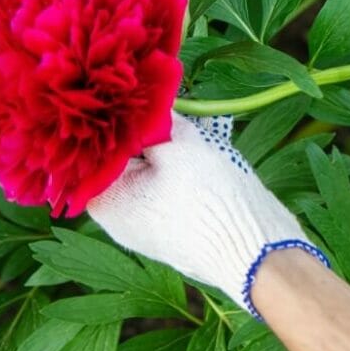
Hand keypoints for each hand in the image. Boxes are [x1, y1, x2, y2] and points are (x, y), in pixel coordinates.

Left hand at [88, 112, 326, 318]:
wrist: (254, 252)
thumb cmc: (209, 199)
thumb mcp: (180, 144)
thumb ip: (154, 119)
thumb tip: (143, 100)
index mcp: (103, 200)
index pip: (95, 147)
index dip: (115, 119)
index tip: (134, 98)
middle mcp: (116, 220)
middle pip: (122, 161)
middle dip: (144, 135)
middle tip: (168, 113)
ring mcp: (144, 229)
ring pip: (148, 176)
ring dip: (166, 152)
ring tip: (190, 134)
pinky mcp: (171, 232)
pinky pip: (166, 193)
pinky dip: (179, 174)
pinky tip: (201, 160)